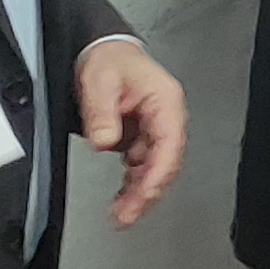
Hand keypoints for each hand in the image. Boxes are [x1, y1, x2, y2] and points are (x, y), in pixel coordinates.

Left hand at [76, 39, 190, 229]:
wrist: (104, 52)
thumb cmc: (110, 60)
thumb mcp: (100, 80)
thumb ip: (101, 112)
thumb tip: (104, 140)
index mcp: (165, 102)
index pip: (169, 145)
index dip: (158, 174)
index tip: (143, 195)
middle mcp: (166, 118)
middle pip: (165, 164)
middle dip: (147, 193)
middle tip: (127, 216)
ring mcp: (155, 130)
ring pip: (154, 170)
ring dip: (139, 194)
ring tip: (121, 216)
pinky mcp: (142, 138)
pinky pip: (142, 167)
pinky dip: (132, 184)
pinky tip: (121, 199)